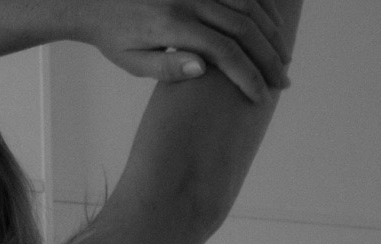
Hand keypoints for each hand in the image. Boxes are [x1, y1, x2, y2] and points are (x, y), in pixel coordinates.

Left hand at [80, 0, 290, 102]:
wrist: (97, 0)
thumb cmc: (115, 36)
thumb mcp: (131, 61)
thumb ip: (166, 66)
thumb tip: (203, 69)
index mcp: (173, 25)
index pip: (224, 52)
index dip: (247, 76)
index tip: (261, 97)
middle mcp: (190, 0)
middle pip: (244, 27)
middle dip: (267, 58)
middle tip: (282, 83)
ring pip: (248, 4)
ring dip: (270, 31)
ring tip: (283, 58)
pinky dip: (261, 6)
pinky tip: (271, 26)